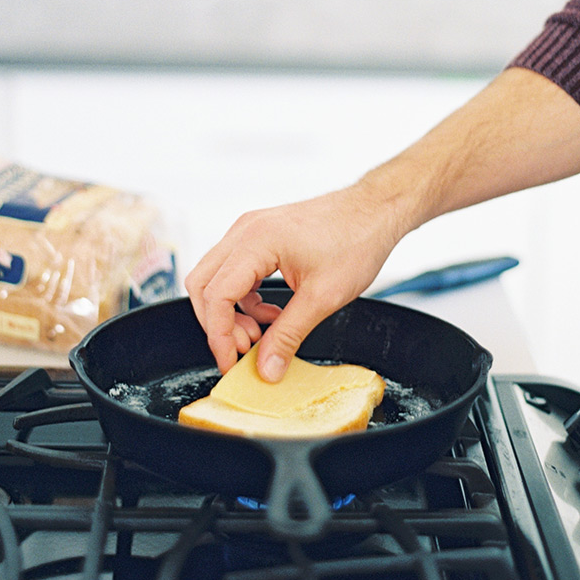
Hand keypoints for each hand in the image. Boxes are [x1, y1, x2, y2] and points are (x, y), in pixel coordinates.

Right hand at [184, 182, 399, 380]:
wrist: (375, 210)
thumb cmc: (356, 240)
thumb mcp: (322, 297)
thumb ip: (288, 336)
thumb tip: (266, 369)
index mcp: (257, 240)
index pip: (216, 294)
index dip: (219, 335)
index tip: (231, 362)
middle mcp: (246, 230)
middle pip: (203, 283)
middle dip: (218, 323)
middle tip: (245, 350)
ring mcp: (251, 229)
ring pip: (216, 276)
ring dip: (232, 311)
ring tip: (262, 334)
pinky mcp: (261, 234)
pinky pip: (235, 270)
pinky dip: (244, 297)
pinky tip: (272, 313)